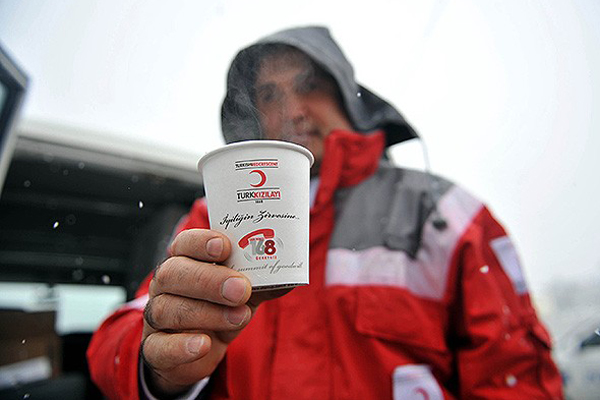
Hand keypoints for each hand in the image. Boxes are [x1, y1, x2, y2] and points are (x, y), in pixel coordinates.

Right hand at [140, 229, 262, 395]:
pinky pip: (160, 346)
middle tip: (240, 289)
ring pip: (168, 309)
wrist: (198, 348)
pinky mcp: (155, 348)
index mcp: (185, 261)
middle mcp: (166, 285)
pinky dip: (182, 346)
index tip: (225, 247)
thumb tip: (288, 279)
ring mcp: (155, 316)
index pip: (184, 243)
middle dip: (208, 280)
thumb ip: (260, 283)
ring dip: (206, 313)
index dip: (201, 242)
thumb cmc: (220, 307)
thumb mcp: (241, 292)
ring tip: (239, 317)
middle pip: (174, 273)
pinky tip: (203, 344)